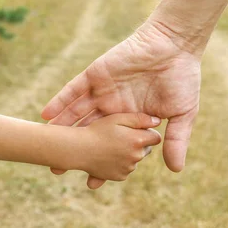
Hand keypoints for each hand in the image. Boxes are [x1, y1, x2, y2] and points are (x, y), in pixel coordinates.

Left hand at [42, 20, 201, 188]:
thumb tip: (175, 170)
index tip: (91, 182)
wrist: (175, 46)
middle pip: (89, 132)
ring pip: (77, 113)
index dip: (102, 162)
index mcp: (131, 119)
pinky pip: (73, 90)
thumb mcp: (182, 115)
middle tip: (57, 168)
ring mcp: (103, 91)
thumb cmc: (183, 79)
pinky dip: (60, 101)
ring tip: (45, 144)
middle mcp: (114, 107)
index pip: (112, 145)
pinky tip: (46, 114)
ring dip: (62, 128)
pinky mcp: (96, 75)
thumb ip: (176, 141)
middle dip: (74, 149)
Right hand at [74, 113, 161, 186]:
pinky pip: (126, 169)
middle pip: (147, 149)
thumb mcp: (117, 118)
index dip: (147, 132)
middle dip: (139, 143)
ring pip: (136, 159)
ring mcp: (129, 168)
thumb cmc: (97, 130)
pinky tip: (108, 156)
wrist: (79, 149)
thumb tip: (158, 121)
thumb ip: (140, 119)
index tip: (137, 129)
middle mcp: (136, 156)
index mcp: (138, 140)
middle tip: (121, 136)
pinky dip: (121, 163)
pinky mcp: (120, 177)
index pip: (155, 137)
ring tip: (111, 146)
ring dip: (129, 153)